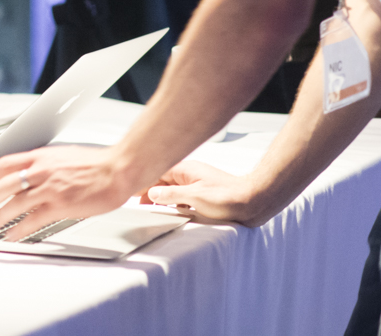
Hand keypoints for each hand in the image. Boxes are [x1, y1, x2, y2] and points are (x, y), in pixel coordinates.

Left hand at [0, 146, 138, 237]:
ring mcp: (50, 188)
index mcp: (41, 157)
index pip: (4, 164)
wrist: (118, 168)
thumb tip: (33, 173)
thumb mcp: (63, 156)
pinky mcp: (61, 205)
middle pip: (4, 184)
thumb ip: (46, 165)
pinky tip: (12, 234)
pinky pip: (34, 218)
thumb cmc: (97, 164)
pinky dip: (19, 228)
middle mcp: (41, 170)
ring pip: (14, 202)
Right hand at [143, 160, 273, 225]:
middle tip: (136, 204)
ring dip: (160, 197)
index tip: (127, 190)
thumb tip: (151, 194)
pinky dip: (173, 202)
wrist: (253, 202)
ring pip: (170, 188)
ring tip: (149, 208)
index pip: (154, 173)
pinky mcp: (202, 193)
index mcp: (184, 169)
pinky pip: (181, 196)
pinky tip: (171, 210)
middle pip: (160, 180)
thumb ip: (170, 195)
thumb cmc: (227, 198)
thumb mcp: (194, 197)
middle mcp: (188, 173)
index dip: (140, 181)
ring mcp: (195, 183)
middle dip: (148, 190)